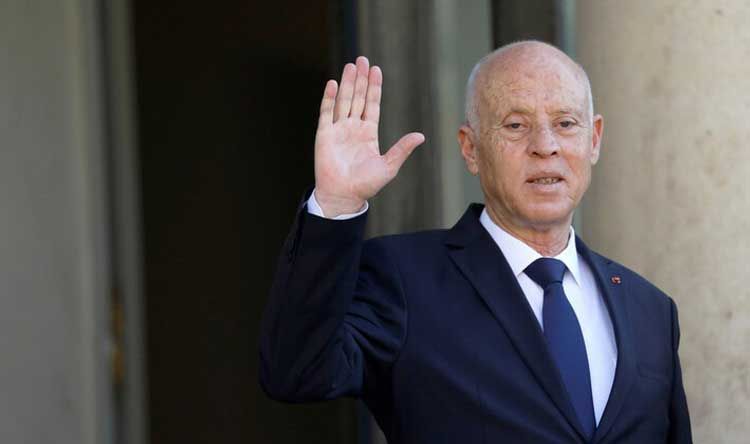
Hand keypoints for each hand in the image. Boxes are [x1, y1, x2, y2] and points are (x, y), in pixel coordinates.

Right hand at [314, 56, 424, 216]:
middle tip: (362, 59)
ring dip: (347, 84)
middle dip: (361, 79)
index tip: (376, 70)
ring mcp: (338, 130)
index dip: (374, 87)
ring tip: (350, 66)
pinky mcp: (324, 135)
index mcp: (368, 133)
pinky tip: (333, 84)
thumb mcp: (389, 165)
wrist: (344, 196)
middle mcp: (353, 128)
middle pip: (358, 98)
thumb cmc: (366, 185)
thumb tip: (421, 136)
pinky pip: (326, 113)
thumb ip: (402, 149)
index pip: (372, 105)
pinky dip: (329, 99)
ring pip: (343, 101)